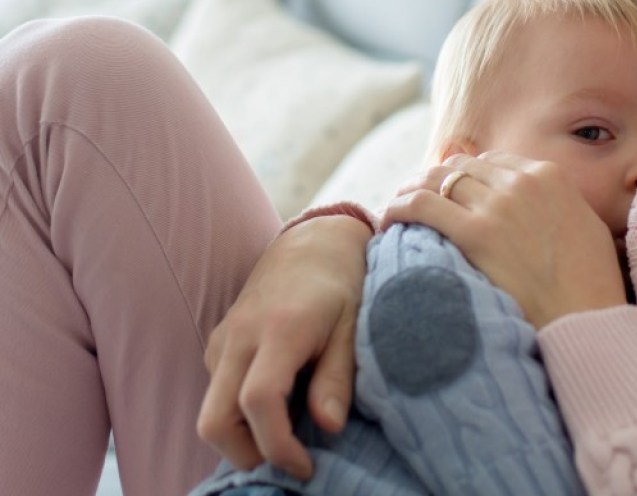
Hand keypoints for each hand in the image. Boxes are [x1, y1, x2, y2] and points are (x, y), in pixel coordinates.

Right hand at [196, 214, 371, 478]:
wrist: (315, 240)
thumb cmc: (343, 281)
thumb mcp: (355, 323)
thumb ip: (339, 375)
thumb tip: (329, 428)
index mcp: (280, 329)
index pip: (258, 402)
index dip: (277, 446)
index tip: (305, 466)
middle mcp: (241, 335)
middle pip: (214, 421)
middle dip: (246, 455)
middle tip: (291, 459)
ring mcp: (224, 338)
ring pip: (212, 411)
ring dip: (244, 435)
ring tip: (293, 424)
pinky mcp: (219, 342)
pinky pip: (217, 392)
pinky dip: (240, 413)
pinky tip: (282, 401)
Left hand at [381, 152, 626, 328]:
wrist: (589, 324)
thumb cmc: (592, 287)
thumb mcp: (585, 226)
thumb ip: (556, 203)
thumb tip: (534, 201)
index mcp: (550, 175)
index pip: (492, 161)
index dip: (468, 178)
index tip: (453, 196)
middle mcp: (522, 182)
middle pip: (462, 167)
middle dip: (437, 182)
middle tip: (418, 203)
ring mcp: (499, 205)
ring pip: (437, 179)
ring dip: (413, 192)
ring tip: (398, 210)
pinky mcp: (476, 233)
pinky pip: (421, 205)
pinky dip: (399, 208)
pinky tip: (388, 221)